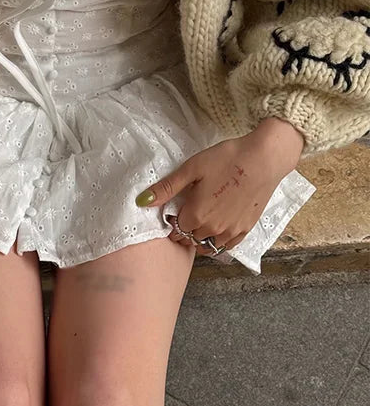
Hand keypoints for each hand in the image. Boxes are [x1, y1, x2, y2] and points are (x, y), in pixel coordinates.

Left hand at [134, 117, 304, 255]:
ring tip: (197, 223)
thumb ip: (166, 188)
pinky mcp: (247, 229)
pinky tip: (215, 230)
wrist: (264, 159)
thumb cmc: (225, 160)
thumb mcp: (191, 170)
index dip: (171, 222)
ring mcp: (232, 232)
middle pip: (190, 239)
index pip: (176, 229)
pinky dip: (218, 243)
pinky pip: (228, 246)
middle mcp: (214, 229)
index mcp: (196, 215)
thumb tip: (141, 202)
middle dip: (183, 231)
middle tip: (182, 217)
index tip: (171, 212)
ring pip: (208, 246)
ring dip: (199, 239)